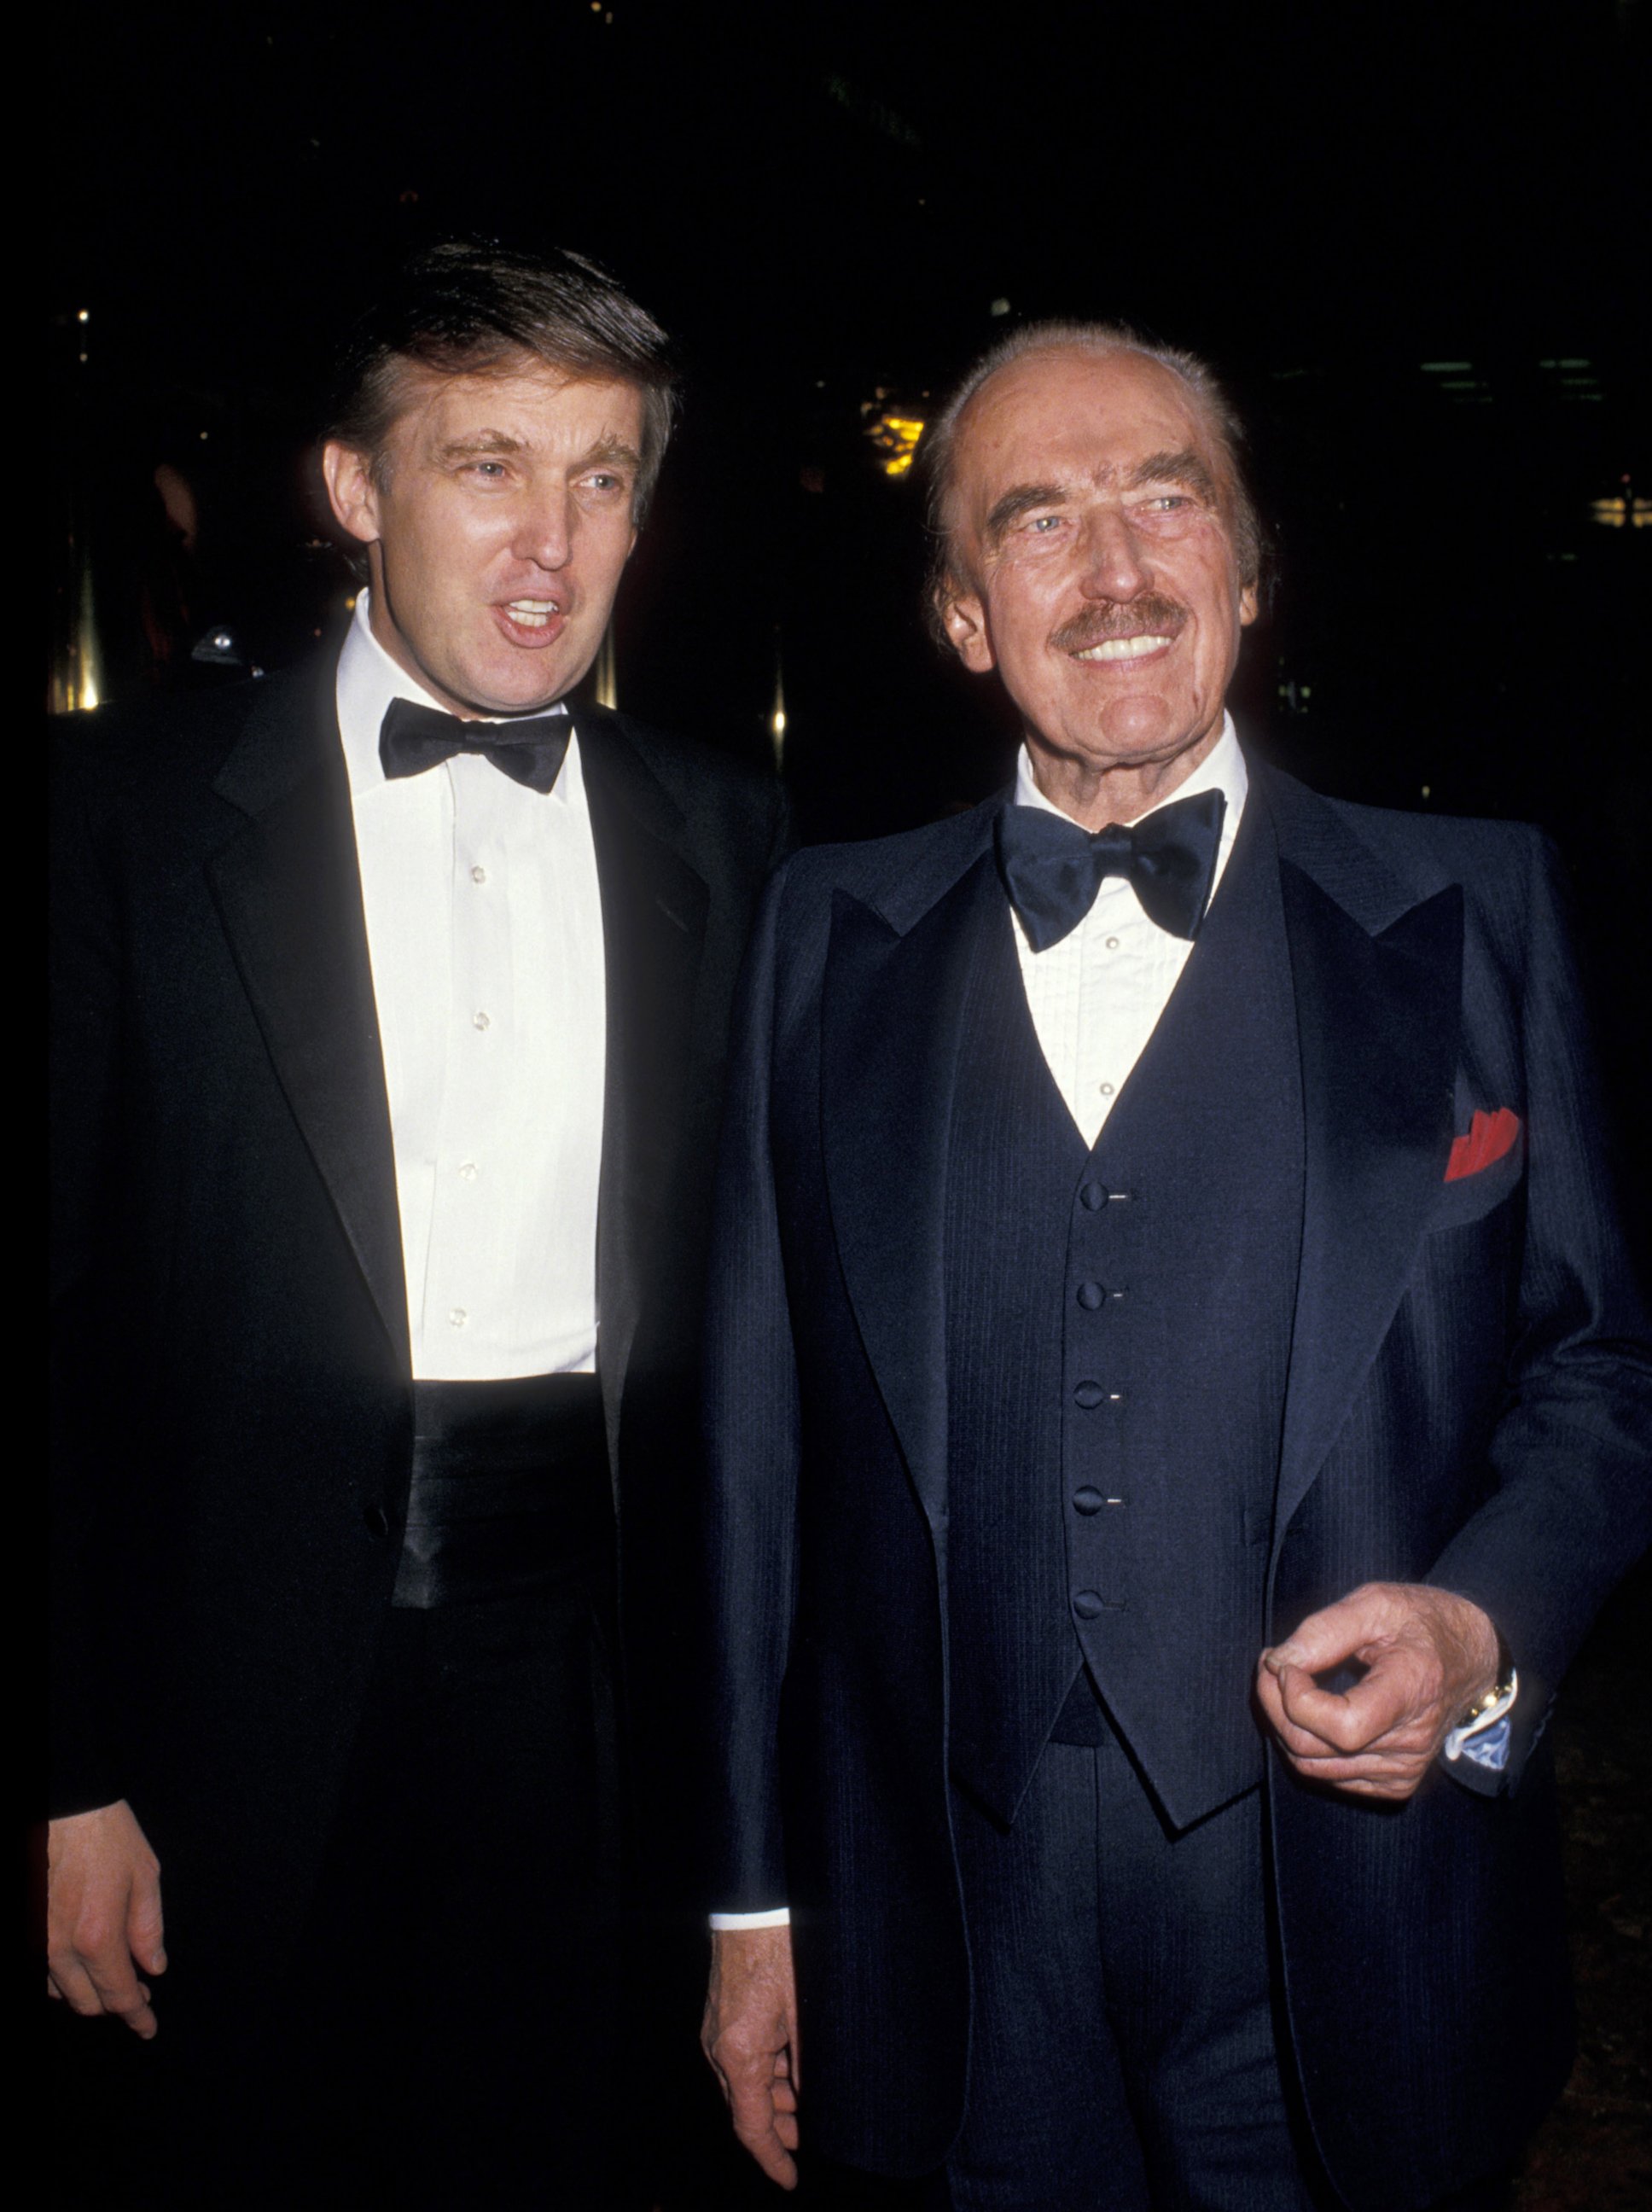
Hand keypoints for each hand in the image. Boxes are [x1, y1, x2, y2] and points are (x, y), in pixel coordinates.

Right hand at [46, 1800, 165, 2036]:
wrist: (65, 1808)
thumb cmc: (109, 1837)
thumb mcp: (145, 1877)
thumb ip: (149, 1930)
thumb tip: (154, 1969)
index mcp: (99, 1937)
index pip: (119, 1996)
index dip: (137, 2016)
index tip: (148, 2028)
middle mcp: (61, 1948)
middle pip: (87, 2003)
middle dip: (114, 2004)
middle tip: (137, 1992)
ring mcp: (37, 1941)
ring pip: (59, 1991)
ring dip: (85, 1991)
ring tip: (109, 1973)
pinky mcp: (27, 1930)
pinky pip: (41, 1971)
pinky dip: (61, 1976)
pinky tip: (79, 1961)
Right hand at [702, 1924, 800, 2188]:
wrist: (754, 1903)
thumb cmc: (784, 1950)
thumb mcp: (807, 2012)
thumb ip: (808, 2062)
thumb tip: (815, 2097)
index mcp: (740, 2053)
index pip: (751, 2126)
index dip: (773, 2158)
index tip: (790, 2179)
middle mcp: (720, 2047)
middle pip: (746, 2106)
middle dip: (776, 2129)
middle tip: (807, 2140)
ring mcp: (717, 2029)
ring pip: (744, 2082)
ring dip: (773, 2098)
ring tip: (805, 2104)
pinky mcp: (721, 2013)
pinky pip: (741, 2057)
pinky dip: (766, 2071)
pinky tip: (791, 2067)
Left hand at [1257, 1582, 1499, 1802]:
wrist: (1469, 1657)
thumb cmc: (1421, 1623)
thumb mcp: (1375, 1603)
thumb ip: (1322, 1631)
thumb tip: (1277, 1663)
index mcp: (1412, 1691)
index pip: (1342, 1726)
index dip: (1296, 1697)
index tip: (1283, 1661)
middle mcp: (1411, 1741)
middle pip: (1313, 1748)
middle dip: (1274, 1703)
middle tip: (1271, 1664)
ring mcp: (1404, 1768)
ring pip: (1312, 1766)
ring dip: (1284, 1724)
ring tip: (1287, 1682)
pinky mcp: (1396, 1782)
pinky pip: (1329, 1776)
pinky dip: (1308, 1745)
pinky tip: (1313, 1710)